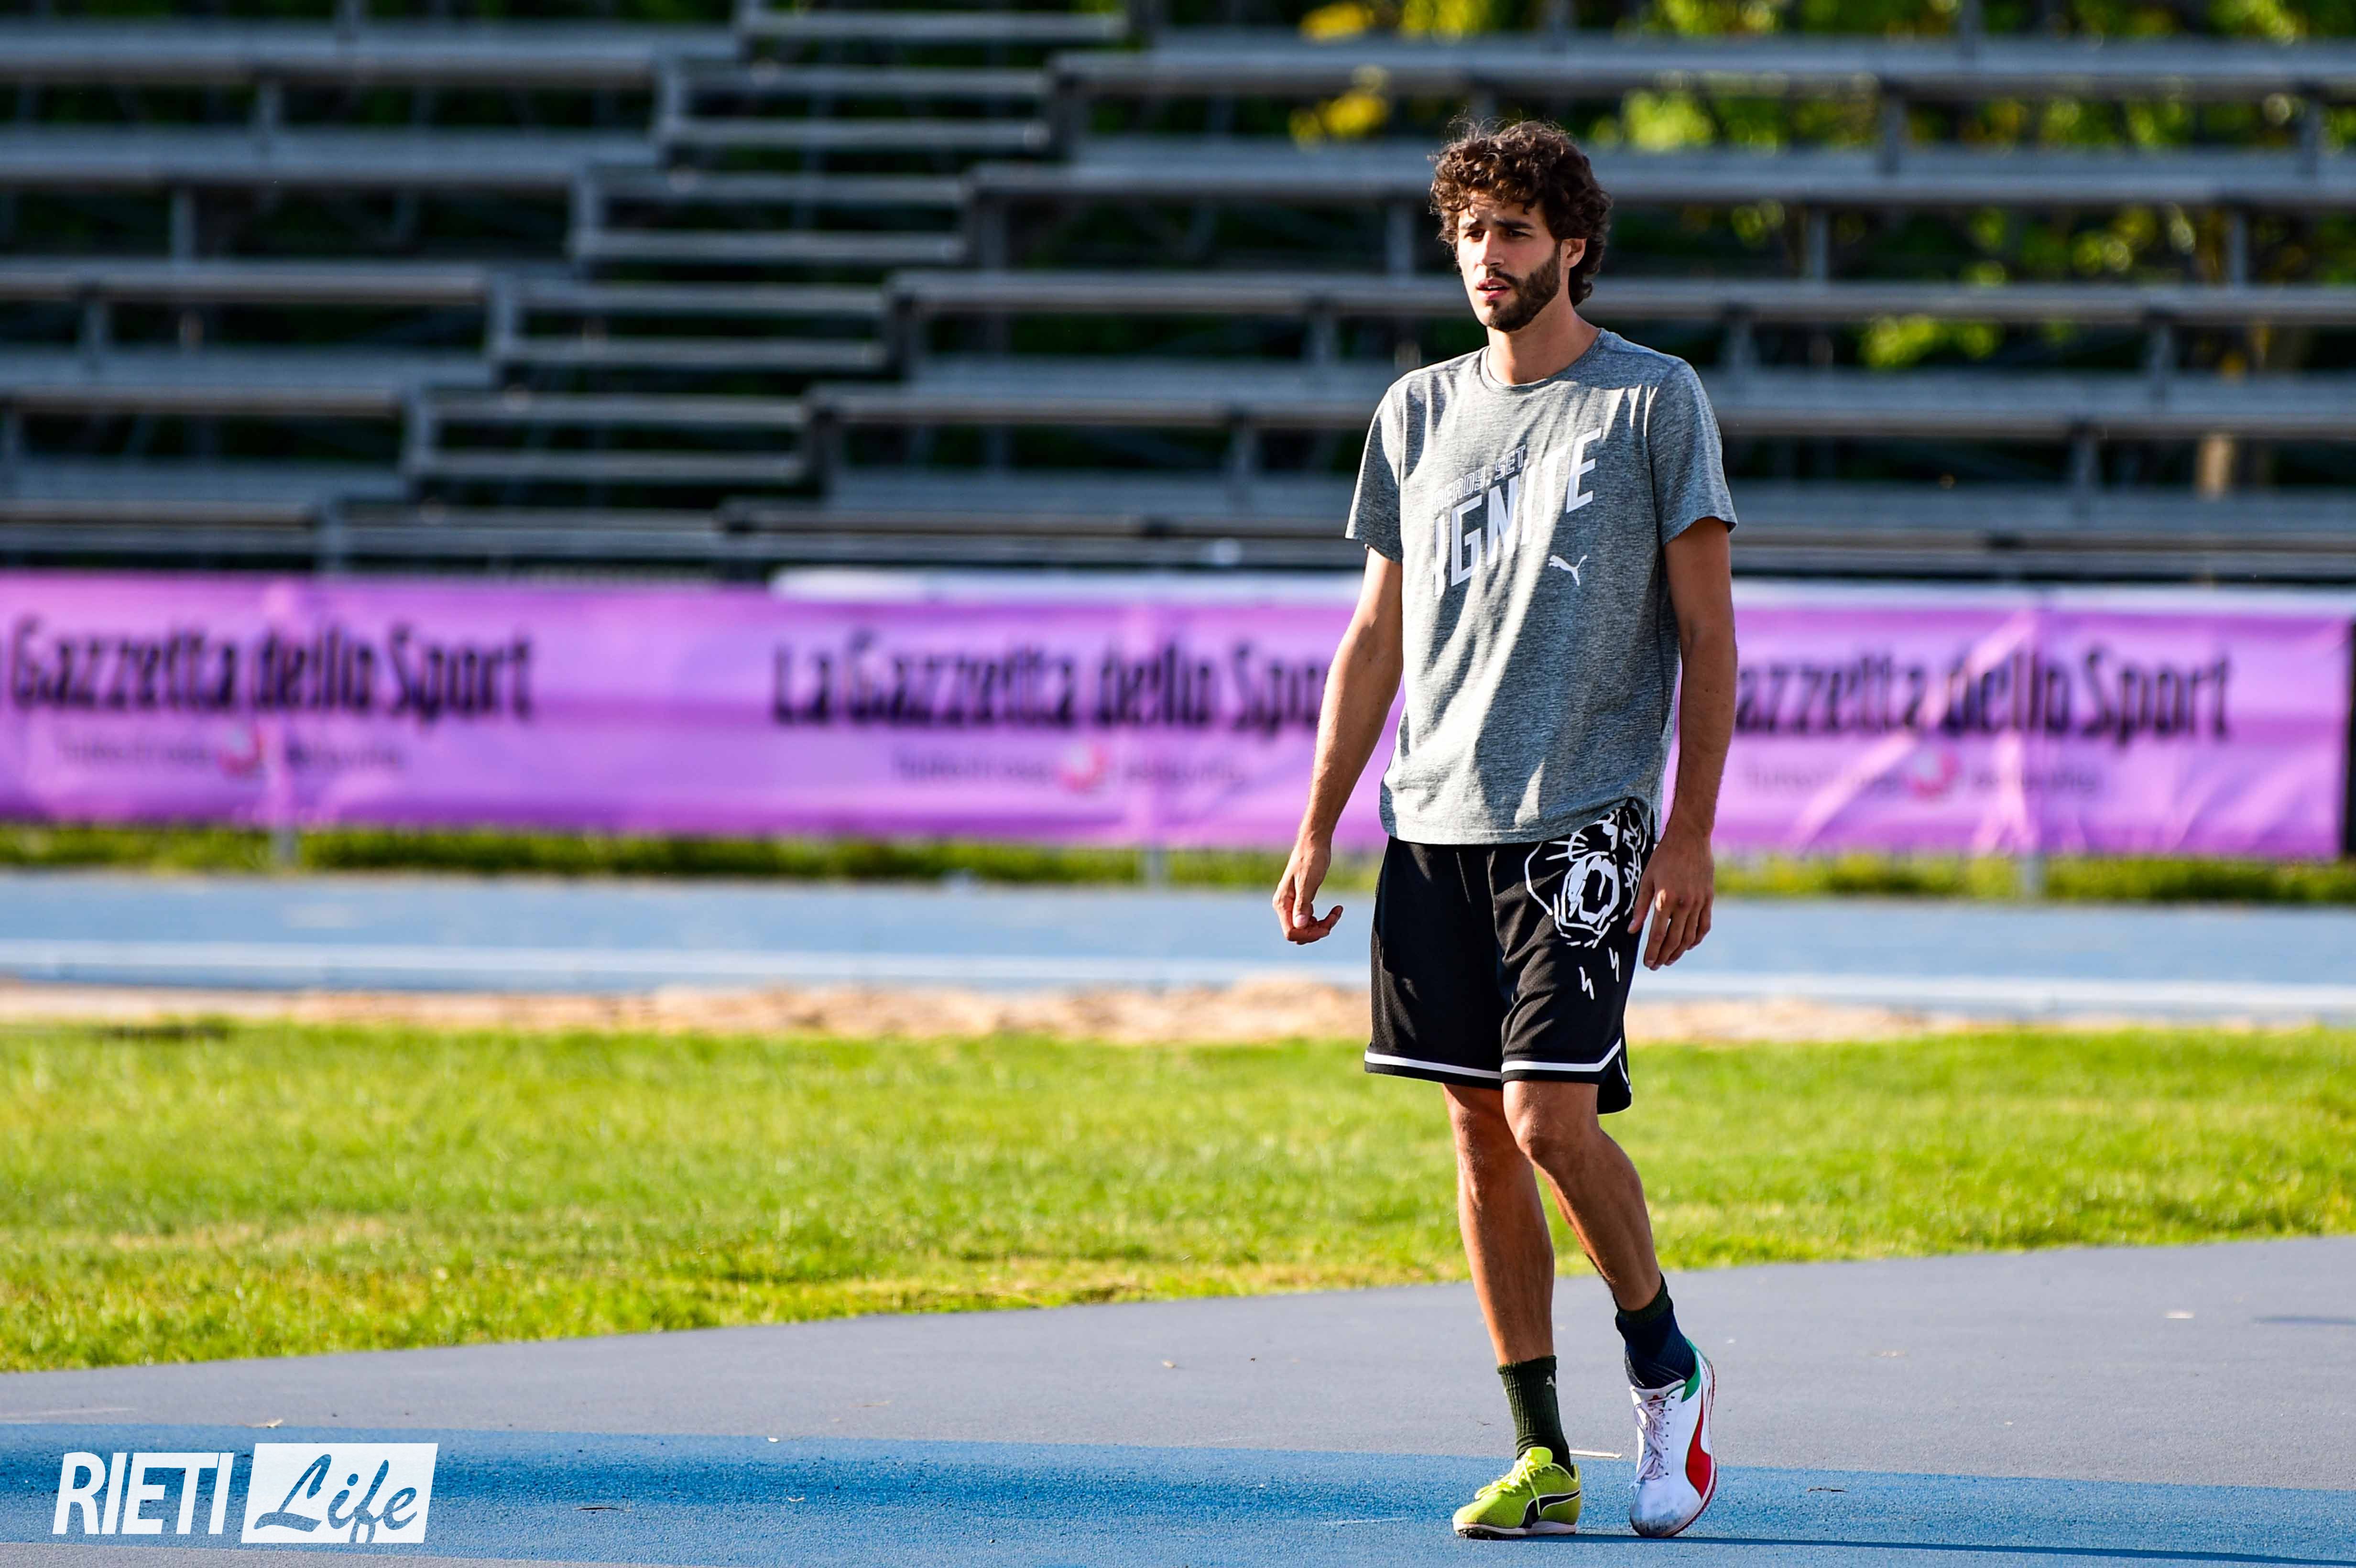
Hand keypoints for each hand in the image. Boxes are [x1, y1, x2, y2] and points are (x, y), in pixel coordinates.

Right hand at [1273, 833, 1344, 943]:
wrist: (1314, 843)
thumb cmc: (1311, 859)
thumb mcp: (1307, 882)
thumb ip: (1302, 905)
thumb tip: (1299, 926)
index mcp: (1282, 903)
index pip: (1291, 932)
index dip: (1308, 935)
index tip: (1326, 928)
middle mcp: (1285, 906)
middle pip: (1299, 933)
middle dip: (1317, 930)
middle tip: (1334, 917)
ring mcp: (1293, 905)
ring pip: (1306, 928)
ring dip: (1323, 925)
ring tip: (1337, 912)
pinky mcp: (1303, 902)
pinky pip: (1311, 920)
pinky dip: (1324, 919)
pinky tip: (1336, 909)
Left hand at [1630, 823, 1712, 968]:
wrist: (1689, 838)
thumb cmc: (1663, 857)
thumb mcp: (1646, 879)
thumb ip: (1640, 907)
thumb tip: (1632, 930)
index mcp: (1665, 899)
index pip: (1658, 935)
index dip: (1652, 952)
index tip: (1647, 963)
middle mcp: (1684, 904)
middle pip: (1674, 940)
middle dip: (1664, 956)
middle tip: (1656, 965)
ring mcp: (1699, 902)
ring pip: (1690, 936)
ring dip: (1679, 952)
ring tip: (1669, 959)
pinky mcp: (1708, 899)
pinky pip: (1704, 925)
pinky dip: (1696, 939)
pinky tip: (1688, 945)